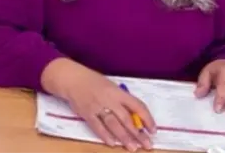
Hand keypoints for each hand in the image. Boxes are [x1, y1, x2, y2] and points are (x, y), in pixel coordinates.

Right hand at [41, 59, 155, 151]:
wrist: (72, 79)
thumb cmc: (93, 82)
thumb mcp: (110, 87)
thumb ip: (121, 100)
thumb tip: (134, 118)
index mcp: (117, 91)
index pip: (137, 105)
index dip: (147, 118)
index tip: (153, 130)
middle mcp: (109, 99)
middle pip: (126, 118)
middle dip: (138, 133)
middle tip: (147, 145)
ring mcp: (97, 107)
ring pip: (113, 124)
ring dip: (124, 137)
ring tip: (132, 147)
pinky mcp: (86, 113)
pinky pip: (97, 126)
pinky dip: (105, 135)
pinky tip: (112, 143)